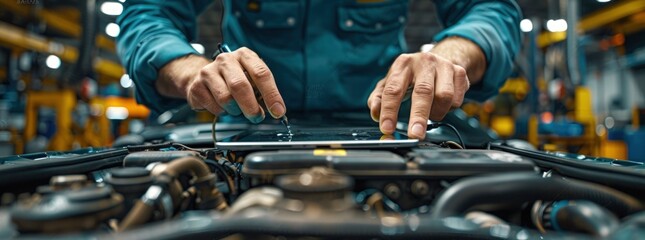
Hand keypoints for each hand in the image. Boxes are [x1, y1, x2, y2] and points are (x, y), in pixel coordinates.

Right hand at [158, 47, 285, 122]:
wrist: (201, 76)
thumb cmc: (233, 78)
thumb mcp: (251, 78)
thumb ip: (264, 92)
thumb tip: (276, 110)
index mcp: (244, 55)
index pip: (261, 74)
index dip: (271, 95)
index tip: (278, 111)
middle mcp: (226, 60)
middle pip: (240, 86)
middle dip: (251, 107)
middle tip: (257, 117)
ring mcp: (209, 71)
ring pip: (226, 98)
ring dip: (235, 110)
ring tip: (237, 108)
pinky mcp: (197, 86)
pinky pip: (214, 106)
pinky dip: (222, 112)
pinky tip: (222, 106)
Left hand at [367, 52, 469, 138]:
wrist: (438, 59)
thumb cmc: (411, 75)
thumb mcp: (390, 82)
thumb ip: (379, 98)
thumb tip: (376, 113)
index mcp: (403, 64)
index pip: (394, 89)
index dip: (389, 111)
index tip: (387, 128)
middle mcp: (424, 62)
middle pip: (423, 91)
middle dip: (418, 116)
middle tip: (415, 134)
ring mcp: (444, 66)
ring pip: (444, 96)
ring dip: (436, 112)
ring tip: (430, 114)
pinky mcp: (460, 72)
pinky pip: (457, 99)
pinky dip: (448, 109)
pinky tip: (442, 105)